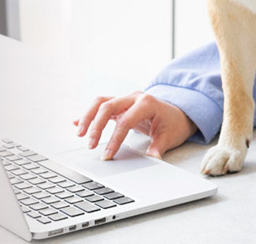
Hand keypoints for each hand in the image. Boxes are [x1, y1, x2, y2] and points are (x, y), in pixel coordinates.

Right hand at [72, 91, 195, 160]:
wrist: (178, 113)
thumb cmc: (173, 124)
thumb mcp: (169, 137)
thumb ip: (159, 147)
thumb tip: (153, 158)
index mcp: (146, 103)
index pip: (125, 121)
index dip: (115, 139)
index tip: (107, 154)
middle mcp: (133, 97)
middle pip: (107, 106)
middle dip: (96, 126)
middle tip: (91, 145)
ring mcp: (125, 99)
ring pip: (100, 102)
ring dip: (88, 117)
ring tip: (80, 133)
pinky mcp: (120, 104)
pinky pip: (101, 105)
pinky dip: (89, 114)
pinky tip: (77, 122)